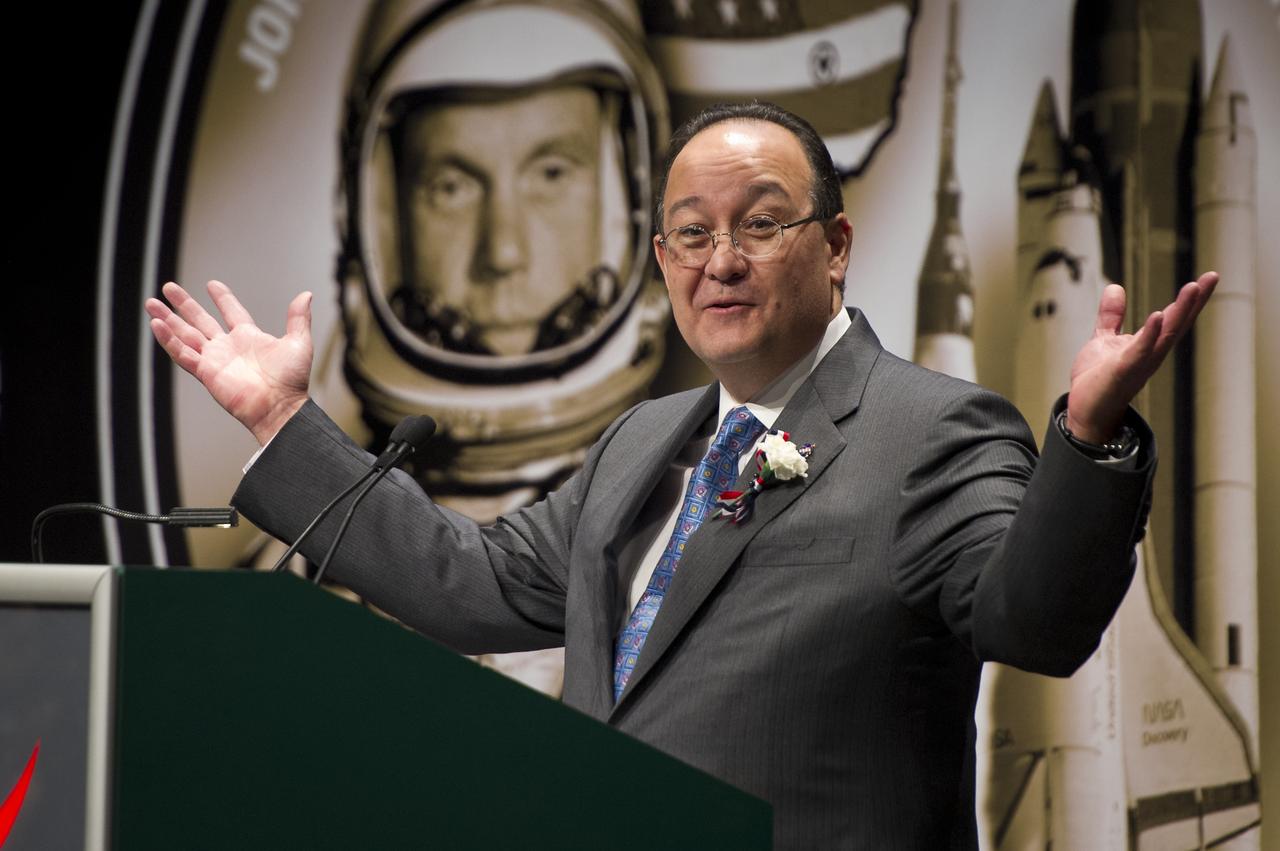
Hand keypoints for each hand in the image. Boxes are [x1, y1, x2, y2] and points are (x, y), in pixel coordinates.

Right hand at [146, 280, 312, 445]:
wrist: (280, 406)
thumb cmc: (292, 381)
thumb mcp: (298, 343)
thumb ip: (298, 319)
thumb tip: (306, 295)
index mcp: (249, 337)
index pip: (232, 312)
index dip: (222, 298)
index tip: (212, 285)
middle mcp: (228, 347)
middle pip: (200, 320)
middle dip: (184, 304)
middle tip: (168, 288)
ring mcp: (215, 359)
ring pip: (185, 335)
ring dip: (168, 320)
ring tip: (152, 304)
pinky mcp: (206, 372)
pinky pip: (183, 354)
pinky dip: (169, 340)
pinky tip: (157, 325)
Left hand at [1066, 272, 1217, 443]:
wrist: (1084, 410)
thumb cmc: (1097, 379)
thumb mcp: (1104, 339)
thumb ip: (1112, 316)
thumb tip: (1115, 287)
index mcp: (1149, 345)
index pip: (1175, 318)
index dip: (1191, 298)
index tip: (1209, 277)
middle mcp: (1151, 353)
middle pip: (1178, 323)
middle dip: (1195, 300)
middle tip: (1212, 276)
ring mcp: (1140, 363)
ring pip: (1166, 335)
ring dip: (1179, 312)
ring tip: (1192, 288)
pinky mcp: (1122, 371)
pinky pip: (1140, 351)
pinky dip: (1150, 334)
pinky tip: (1158, 315)